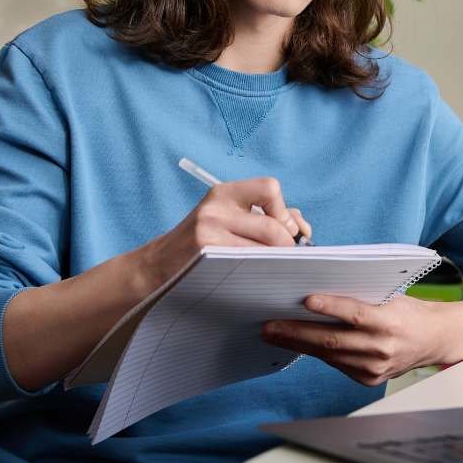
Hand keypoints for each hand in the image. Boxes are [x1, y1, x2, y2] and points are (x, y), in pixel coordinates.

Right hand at [134, 177, 310, 292]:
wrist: (160, 264)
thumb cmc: (204, 241)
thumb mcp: (228, 218)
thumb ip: (266, 216)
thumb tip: (302, 228)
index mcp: (224, 193)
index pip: (270, 188)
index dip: (284, 209)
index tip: (285, 227)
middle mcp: (216, 207)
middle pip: (272, 225)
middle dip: (287, 244)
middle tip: (287, 256)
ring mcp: (208, 232)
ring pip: (262, 247)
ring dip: (277, 259)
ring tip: (275, 265)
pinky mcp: (205, 255)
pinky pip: (247, 264)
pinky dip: (261, 270)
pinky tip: (259, 275)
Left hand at [260, 294, 462, 386]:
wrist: (434, 340)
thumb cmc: (409, 312)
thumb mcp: (390, 296)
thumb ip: (361, 297)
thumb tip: (318, 292)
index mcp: (390, 323)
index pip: (356, 314)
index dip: (330, 308)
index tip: (305, 300)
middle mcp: (382, 349)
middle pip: (332, 341)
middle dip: (296, 332)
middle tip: (269, 325)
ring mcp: (374, 368)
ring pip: (329, 355)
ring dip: (298, 344)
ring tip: (274, 334)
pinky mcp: (368, 380)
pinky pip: (336, 364)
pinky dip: (316, 353)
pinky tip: (298, 344)